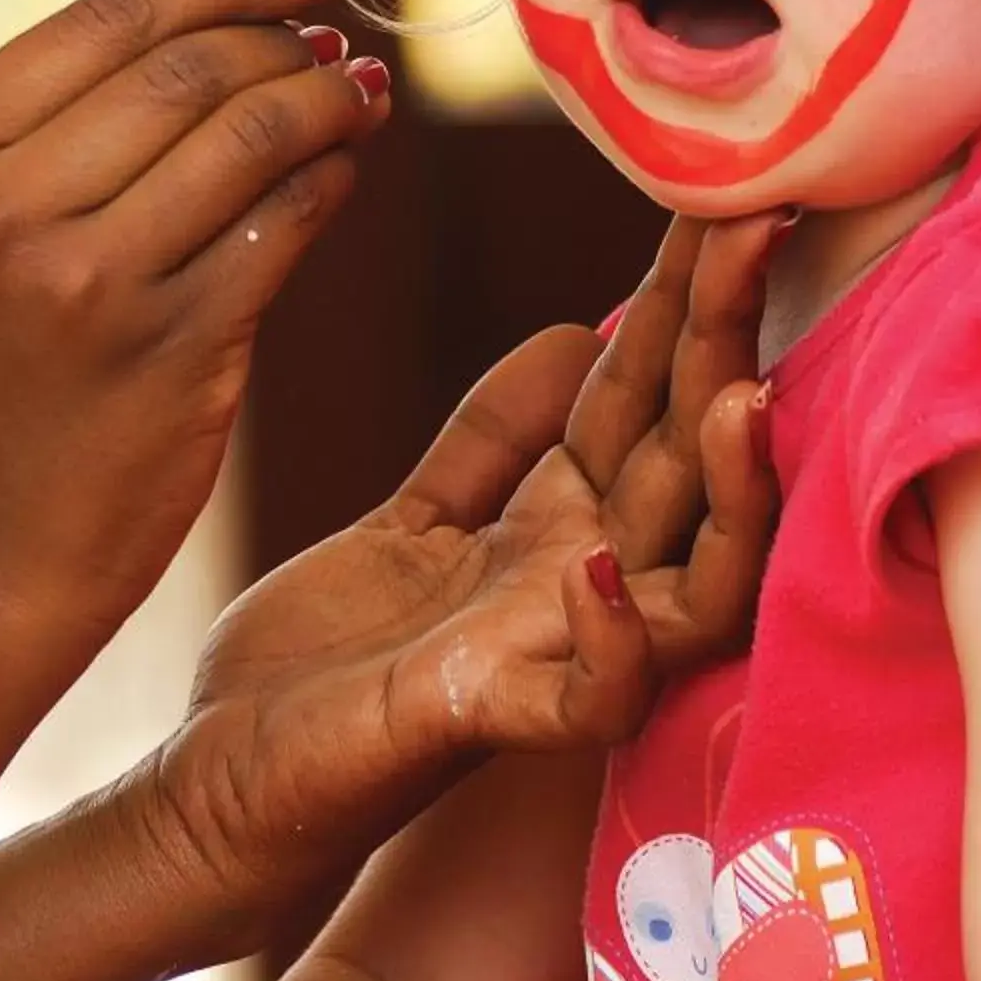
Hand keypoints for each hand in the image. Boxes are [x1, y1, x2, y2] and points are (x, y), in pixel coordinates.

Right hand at [0, 0, 388, 653]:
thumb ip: (70, 88)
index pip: (107, 15)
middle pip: (186, 66)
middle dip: (285, 34)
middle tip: (338, 29)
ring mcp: (84, 283)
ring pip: (247, 135)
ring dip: (325, 98)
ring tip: (357, 90)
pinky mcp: (171, 349)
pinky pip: (283, 224)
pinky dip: (330, 178)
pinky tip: (345, 163)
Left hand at [137, 212, 781, 934]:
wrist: (224, 781)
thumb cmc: (325, 658)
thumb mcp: (414, 513)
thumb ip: (497, 434)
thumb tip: (581, 326)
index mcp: (562, 531)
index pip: (644, 400)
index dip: (682, 303)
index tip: (722, 198)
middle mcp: (580, 592)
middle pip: (686, 464)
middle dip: (724, 349)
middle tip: (755, 236)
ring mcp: (545, 662)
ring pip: (693, 587)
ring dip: (723, 496)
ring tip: (738, 399)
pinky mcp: (486, 727)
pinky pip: (588, 704)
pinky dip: (609, 646)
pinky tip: (596, 567)